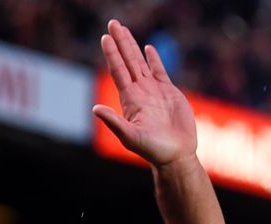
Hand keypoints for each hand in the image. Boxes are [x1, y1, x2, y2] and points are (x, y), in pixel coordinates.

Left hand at [92, 19, 197, 166]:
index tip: (105, 37)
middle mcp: (140, 92)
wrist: (175, 154)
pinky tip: (147, 48)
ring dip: (132, 46)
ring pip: (140, 62)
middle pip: (127, 61)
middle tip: (112, 23)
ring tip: (124, 29)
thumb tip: (95, 109)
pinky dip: (153, 59)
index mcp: (130, 99)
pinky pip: (159, 71)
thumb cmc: (153, 150)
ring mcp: (153, 91)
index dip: (112, 54)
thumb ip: (114, 122)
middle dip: (120, 42)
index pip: (118, 70)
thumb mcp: (130, 137)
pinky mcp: (169, 92)